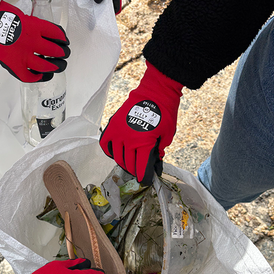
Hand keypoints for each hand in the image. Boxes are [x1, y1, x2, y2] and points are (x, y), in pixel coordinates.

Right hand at [0, 0, 69, 82]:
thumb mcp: (20, 14)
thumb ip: (31, 23)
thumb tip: (37, 30)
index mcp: (35, 26)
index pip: (57, 34)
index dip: (63, 39)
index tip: (64, 41)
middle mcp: (32, 41)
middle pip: (55, 51)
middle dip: (63, 53)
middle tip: (64, 54)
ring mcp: (23, 55)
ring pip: (46, 65)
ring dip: (56, 67)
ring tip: (59, 66)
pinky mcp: (14, 66)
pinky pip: (29, 76)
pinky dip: (38, 77)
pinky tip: (42, 75)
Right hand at [100, 62, 181, 184]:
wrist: (154, 93)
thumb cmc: (164, 113)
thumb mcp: (167, 135)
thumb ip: (159, 149)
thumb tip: (155, 158)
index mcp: (143, 145)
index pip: (141, 167)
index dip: (144, 176)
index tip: (145, 180)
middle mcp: (128, 141)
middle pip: (128, 163)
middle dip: (134, 170)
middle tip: (138, 171)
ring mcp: (118, 134)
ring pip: (117, 156)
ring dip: (123, 162)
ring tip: (128, 163)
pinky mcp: (112, 126)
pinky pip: (106, 144)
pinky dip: (110, 151)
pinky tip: (115, 153)